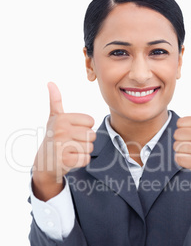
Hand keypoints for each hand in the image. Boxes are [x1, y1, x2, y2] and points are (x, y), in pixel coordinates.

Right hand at [32, 82, 95, 199]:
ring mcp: (62, 146)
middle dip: (85, 140)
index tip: (73, 131)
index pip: (90, 121)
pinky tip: (71, 159)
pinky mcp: (65, 161)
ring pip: (90, 148)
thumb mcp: (54, 118)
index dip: (85, 127)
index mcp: (62, 119)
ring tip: (71, 150)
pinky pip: (86, 159)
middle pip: (92, 135)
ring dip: (83, 151)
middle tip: (72, 142)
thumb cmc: (53, 137)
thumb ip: (55, 101)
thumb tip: (50, 83)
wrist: (44, 162)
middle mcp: (61, 131)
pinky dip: (81, 161)